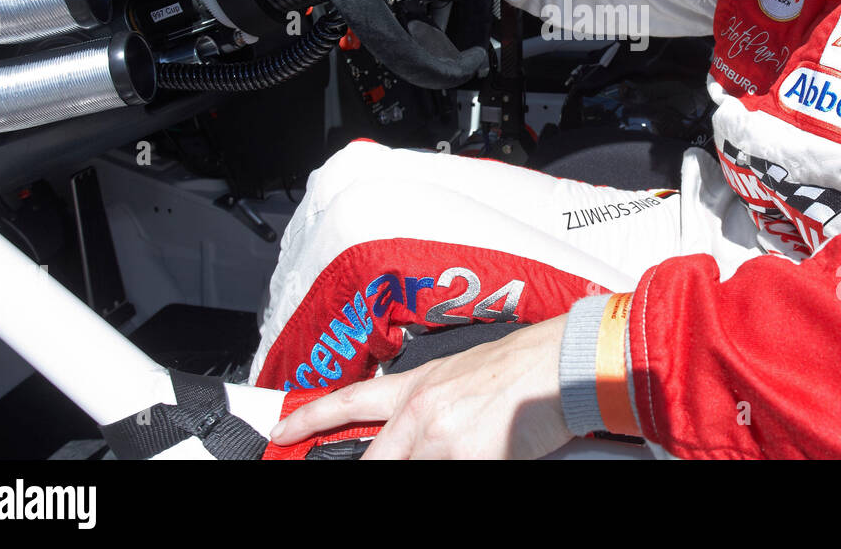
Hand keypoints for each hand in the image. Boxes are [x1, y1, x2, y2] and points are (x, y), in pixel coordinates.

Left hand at [270, 316, 573, 458]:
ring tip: (465, 446)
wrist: (559, 364)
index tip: (281, 434)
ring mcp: (442, 441)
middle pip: (372, 462)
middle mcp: (421, 413)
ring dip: (435, 466)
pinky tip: (486, 455)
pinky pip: (449, 477)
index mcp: (417, 385)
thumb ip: (424, 404)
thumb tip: (407, 435)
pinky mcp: (470, 461)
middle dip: (371, 470)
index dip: (308, 420)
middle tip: (390, 463)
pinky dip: (463, 469)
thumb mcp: (458, 375)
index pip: (348, 402)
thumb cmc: (521, 366)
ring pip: (413, 471)